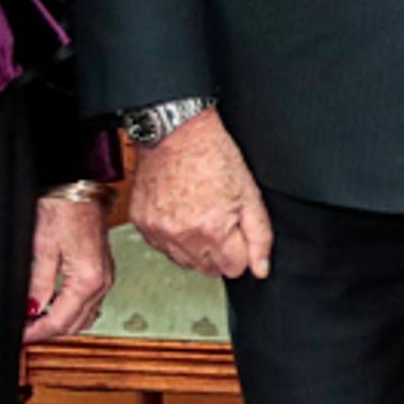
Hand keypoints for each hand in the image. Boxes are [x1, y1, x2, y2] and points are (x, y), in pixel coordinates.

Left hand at [24, 192, 114, 343]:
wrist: (80, 188)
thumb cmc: (63, 210)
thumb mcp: (42, 249)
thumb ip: (38, 284)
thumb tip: (32, 310)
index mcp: (88, 279)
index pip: (61, 320)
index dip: (37, 332)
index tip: (20, 336)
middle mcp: (103, 282)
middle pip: (75, 324)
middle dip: (48, 331)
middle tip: (24, 331)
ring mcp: (106, 278)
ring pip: (84, 317)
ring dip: (61, 323)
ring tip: (36, 321)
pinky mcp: (103, 271)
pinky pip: (90, 303)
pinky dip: (72, 311)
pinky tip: (54, 306)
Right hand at [127, 109, 272, 281]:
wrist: (176, 134)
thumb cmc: (213, 156)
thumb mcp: (250, 194)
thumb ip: (260, 236)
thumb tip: (261, 268)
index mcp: (213, 229)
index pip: (234, 269)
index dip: (240, 251)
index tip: (236, 231)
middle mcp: (182, 235)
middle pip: (209, 269)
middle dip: (219, 251)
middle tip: (219, 219)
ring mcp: (159, 231)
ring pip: (185, 262)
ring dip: (195, 247)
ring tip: (199, 216)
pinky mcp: (142, 224)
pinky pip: (163, 248)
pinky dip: (173, 238)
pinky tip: (181, 215)